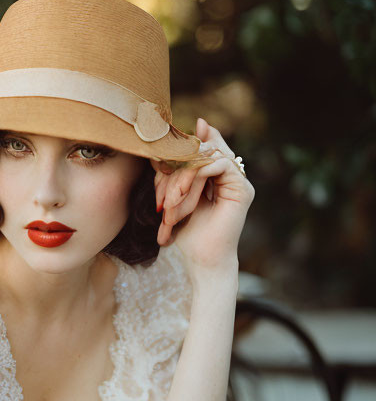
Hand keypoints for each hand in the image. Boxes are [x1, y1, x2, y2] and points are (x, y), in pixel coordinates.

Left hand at [152, 117, 254, 279]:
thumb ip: (176, 169)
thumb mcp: (174, 195)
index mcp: (214, 176)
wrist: (201, 263)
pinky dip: (195, 177)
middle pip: (199, 149)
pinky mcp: (242, 188)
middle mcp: (229, 175)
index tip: (157, 171)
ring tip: (169, 203)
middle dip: (174, 170)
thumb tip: (176, 138)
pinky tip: (181, 197)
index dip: (175, 155)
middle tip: (161, 198)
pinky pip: (218, 164)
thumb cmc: (187, 236)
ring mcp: (237, 181)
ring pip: (207, 155)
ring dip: (181, 178)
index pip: (196, 147)